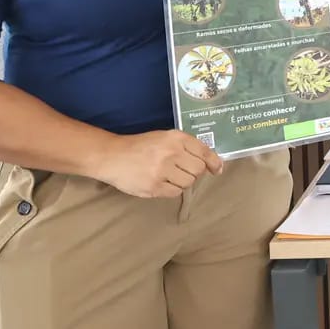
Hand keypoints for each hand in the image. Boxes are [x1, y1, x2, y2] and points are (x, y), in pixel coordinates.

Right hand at [95, 130, 221, 198]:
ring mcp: (162, 171)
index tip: (217, 170)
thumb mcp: (165, 138)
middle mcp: (171, 153)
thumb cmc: (141, 146)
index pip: (204, 151)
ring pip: (188, 182)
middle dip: (194, 172)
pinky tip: (162, 182)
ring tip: (169, 175)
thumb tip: (211, 163)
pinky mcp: (153, 187)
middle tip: (181, 170)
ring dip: (183, 181)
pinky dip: (172, 189)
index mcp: (176, 138)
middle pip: (198, 170)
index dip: (214, 162)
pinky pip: (175, 192)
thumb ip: (186, 146)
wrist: (113, 156)